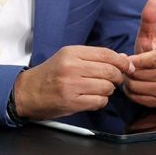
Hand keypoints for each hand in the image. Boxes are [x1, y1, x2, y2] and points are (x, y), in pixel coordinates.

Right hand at [12, 45, 133, 119]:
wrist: (27, 92)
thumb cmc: (50, 74)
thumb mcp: (69, 57)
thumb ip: (95, 57)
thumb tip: (123, 58)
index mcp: (72, 52)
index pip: (106, 54)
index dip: (122, 61)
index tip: (128, 66)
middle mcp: (72, 67)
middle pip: (110, 71)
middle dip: (117, 77)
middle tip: (113, 80)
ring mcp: (71, 85)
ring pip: (106, 87)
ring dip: (108, 90)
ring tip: (98, 89)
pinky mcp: (71, 102)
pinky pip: (99, 101)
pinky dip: (100, 101)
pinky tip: (92, 98)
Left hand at [124, 0, 155, 106]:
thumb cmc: (154, 53)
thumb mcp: (150, 37)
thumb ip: (149, 20)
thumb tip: (153, 0)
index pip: (148, 61)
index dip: (135, 60)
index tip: (128, 58)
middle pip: (139, 74)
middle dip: (131, 70)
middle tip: (131, 66)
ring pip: (136, 87)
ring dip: (130, 81)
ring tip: (133, 74)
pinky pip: (137, 97)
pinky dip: (132, 92)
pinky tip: (136, 83)